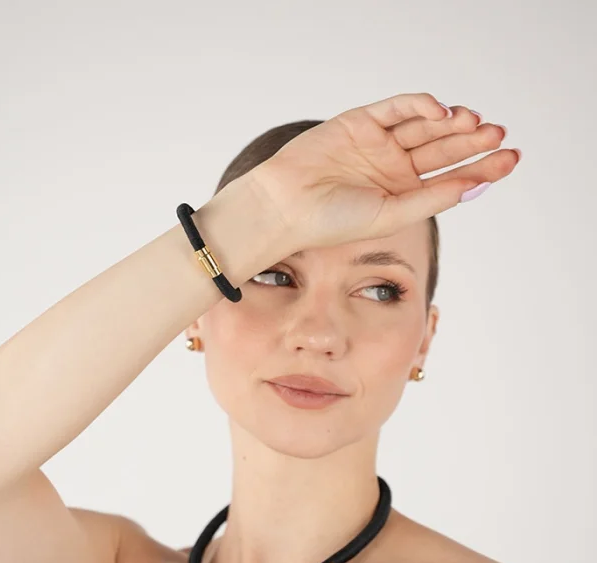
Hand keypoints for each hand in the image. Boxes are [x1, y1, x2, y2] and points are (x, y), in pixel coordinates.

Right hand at [246, 92, 519, 253]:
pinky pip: (397, 108)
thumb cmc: (331, 221)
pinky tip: (441, 111)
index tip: (510, 160)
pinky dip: (420, 105)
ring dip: (452, 122)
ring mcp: (379, 142)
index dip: (481, 167)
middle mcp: (394, 166)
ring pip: (425, 125)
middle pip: (444, 148)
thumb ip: (431, 199)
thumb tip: (477, 185)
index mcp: (402, 193)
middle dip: (473, 141)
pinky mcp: (362, 121)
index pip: (450, 177)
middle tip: (499, 135)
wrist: (286, 206)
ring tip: (476, 123)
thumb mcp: (390, 214)